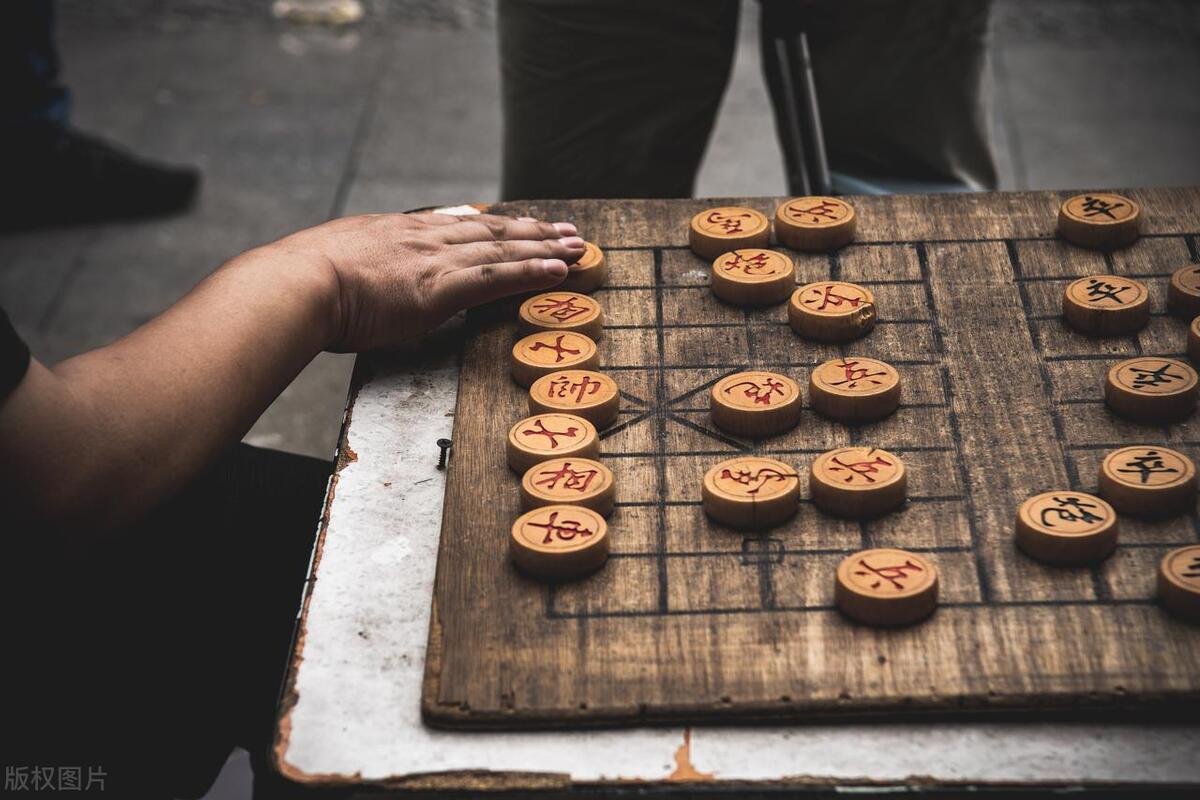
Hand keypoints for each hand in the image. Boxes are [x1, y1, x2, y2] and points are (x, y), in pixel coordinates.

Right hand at [262, 211, 584, 350]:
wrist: (294, 286)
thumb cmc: (299, 286)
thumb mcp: (331, 264)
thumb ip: (359, 270)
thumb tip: (361, 285)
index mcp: (394, 232)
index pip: (455, 224)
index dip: (491, 224)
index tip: (515, 223)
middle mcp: (422, 238)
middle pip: (490, 229)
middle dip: (531, 230)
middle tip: (564, 229)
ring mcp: (434, 260)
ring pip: (503, 248)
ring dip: (545, 246)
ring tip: (576, 246)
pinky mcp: (441, 288)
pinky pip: (499, 277)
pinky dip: (533, 272)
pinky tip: (560, 270)